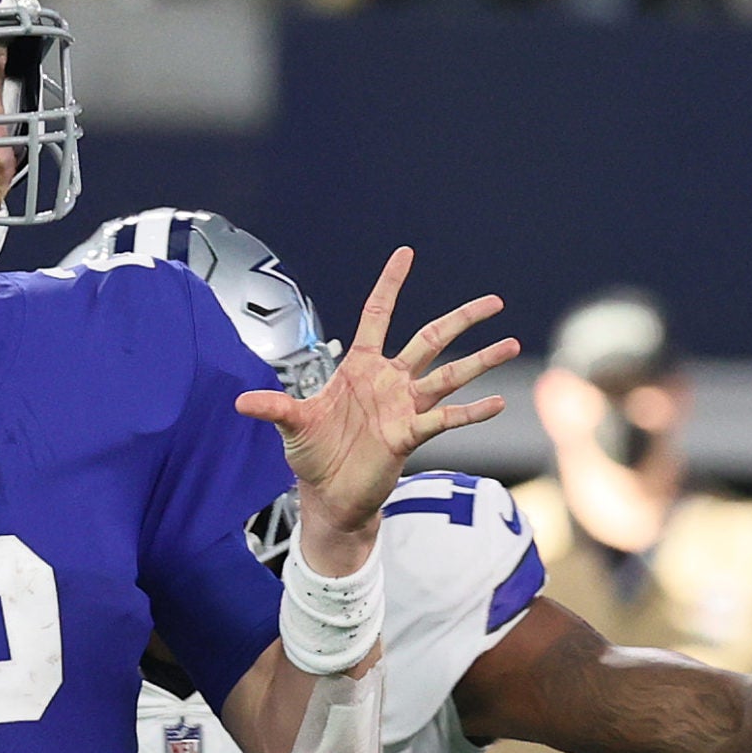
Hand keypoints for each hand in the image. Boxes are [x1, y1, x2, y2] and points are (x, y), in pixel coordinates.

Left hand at [237, 248, 512, 559]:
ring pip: (449, 375)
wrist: (329, 498)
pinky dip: (472, 412)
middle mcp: (388, 381)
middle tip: (494, 301)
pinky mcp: (411, 435)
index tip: (406, 254)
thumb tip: (240, 402)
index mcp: (359, 367)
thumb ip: (273, 408)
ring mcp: (404, 407)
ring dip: (480, 361)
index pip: (377, 315)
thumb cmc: (312, 457)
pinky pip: (446, 418)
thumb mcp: (291, 426)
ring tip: (511, 344)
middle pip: (431, 339)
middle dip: (463, 319)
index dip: (390, 285)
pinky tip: (496, 403)